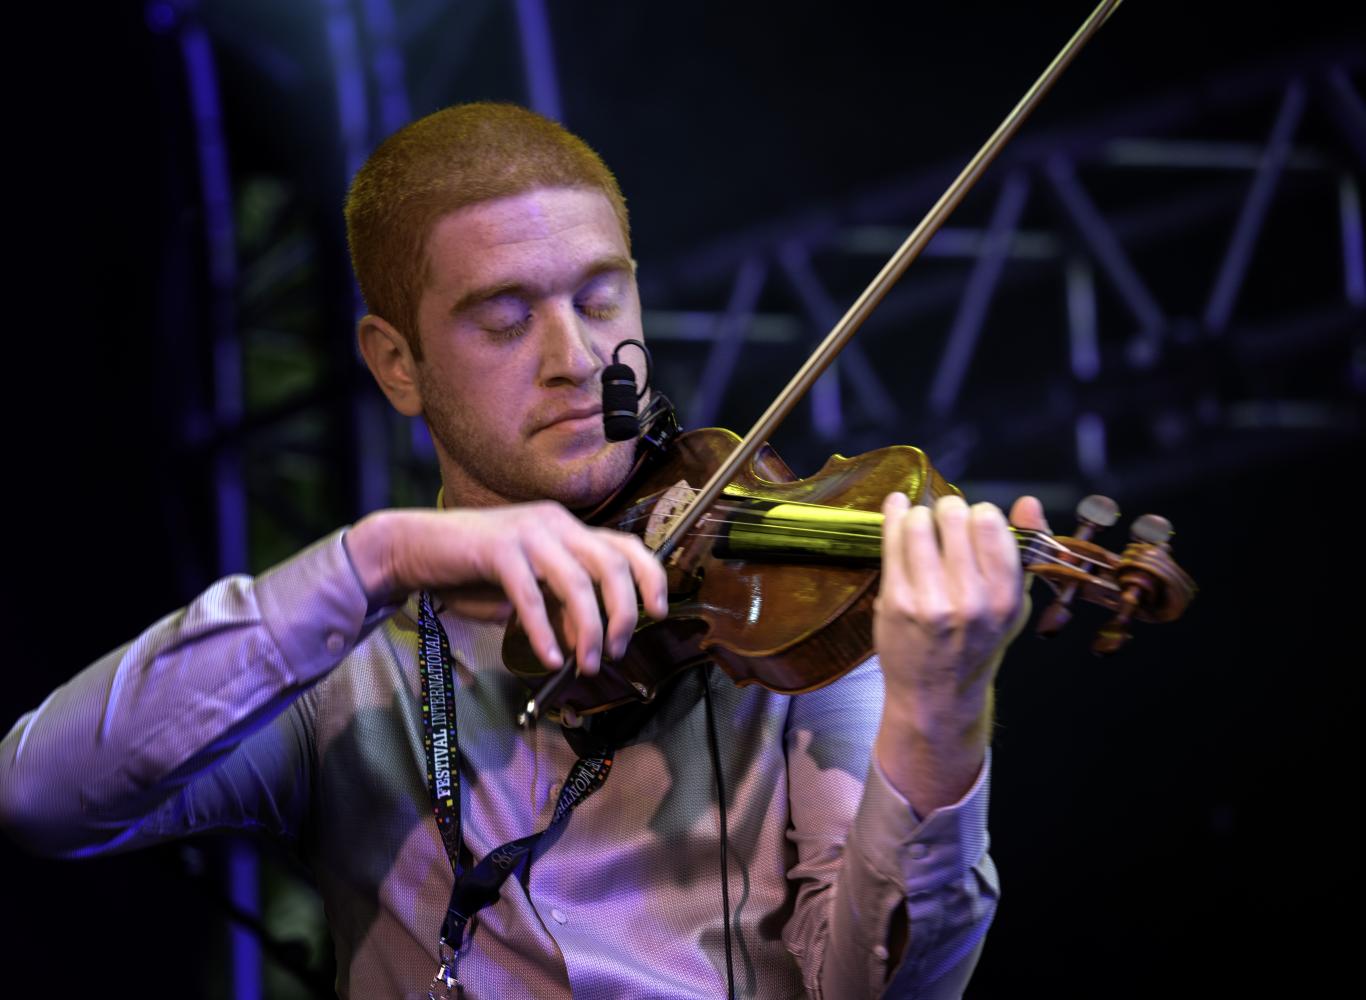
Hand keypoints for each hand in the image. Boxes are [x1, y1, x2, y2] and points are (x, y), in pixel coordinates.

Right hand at [345, 504, 668, 674]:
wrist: (416, 548)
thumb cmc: (474, 572)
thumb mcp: (530, 588)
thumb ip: (562, 606)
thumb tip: (590, 640)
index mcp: (568, 528)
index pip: (626, 545)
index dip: (650, 577)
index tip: (659, 612)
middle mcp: (555, 523)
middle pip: (611, 564)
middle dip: (622, 613)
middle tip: (615, 650)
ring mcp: (527, 532)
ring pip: (576, 581)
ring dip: (587, 629)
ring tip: (586, 663)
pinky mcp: (498, 548)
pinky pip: (530, 594)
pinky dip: (543, 630)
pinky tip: (549, 656)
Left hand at [872, 492, 1046, 810]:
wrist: (936, 694)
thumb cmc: (977, 643)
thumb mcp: (1013, 604)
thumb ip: (1024, 551)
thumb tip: (1029, 502)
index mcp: (1006, 598)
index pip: (990, 524)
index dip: (979, 514)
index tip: (972, 521)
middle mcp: (971, 601)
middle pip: (954, 516)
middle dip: (947, 510)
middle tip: (943, 521)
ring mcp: (930, 603)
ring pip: (918, 523)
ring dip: (918, 515)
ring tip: (920, 524)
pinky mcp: (895, 603)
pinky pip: (891, 541)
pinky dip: (893, 518)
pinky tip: (896, 508)